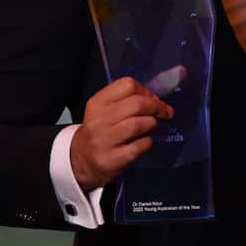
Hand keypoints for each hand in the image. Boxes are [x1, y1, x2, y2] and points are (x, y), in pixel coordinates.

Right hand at [70, 76, 174, 193]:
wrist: (81, 160)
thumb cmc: (101, 131)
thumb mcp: (105, 110)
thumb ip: (127, 101)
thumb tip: (157, 99)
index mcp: (98, 103)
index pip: (127, 85)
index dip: (146, 91)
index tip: (153, 99)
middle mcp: (98, 120)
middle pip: (136, 104)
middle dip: (156, 107)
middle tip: (164, 112)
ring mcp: (104, 141)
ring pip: (138, 124)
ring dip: (152, 123)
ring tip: (151, 126)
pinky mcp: (112, 159)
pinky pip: (139, 146)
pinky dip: (147, 142)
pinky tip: (144, 142)